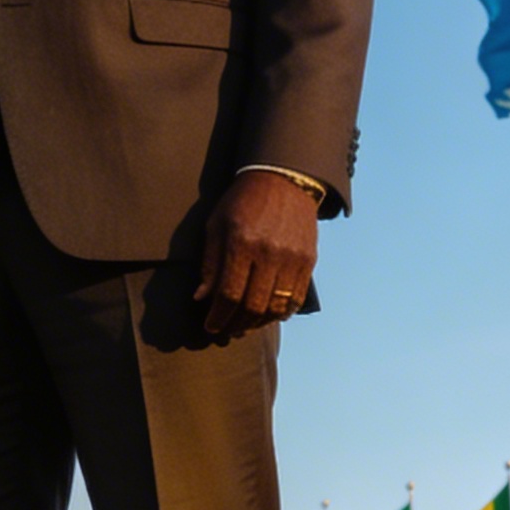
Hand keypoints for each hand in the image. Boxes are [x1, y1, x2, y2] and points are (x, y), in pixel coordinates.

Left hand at [194, 173, 317, 337]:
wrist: (283, 179)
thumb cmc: (242, 201)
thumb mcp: (216, 225)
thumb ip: (210, 263)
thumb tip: (201, 298)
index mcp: (241, 243)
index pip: (229, 294)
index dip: (218, 316)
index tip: (210, 326)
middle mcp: (269, 253)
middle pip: (253, 306)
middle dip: (236, 325)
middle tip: (226, 330)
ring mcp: (292, 258)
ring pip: (275, 307)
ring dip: (258, 323)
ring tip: (245, 324)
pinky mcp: (308, 261)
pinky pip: (295, 299)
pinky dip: (280, 313)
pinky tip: (268, 315)